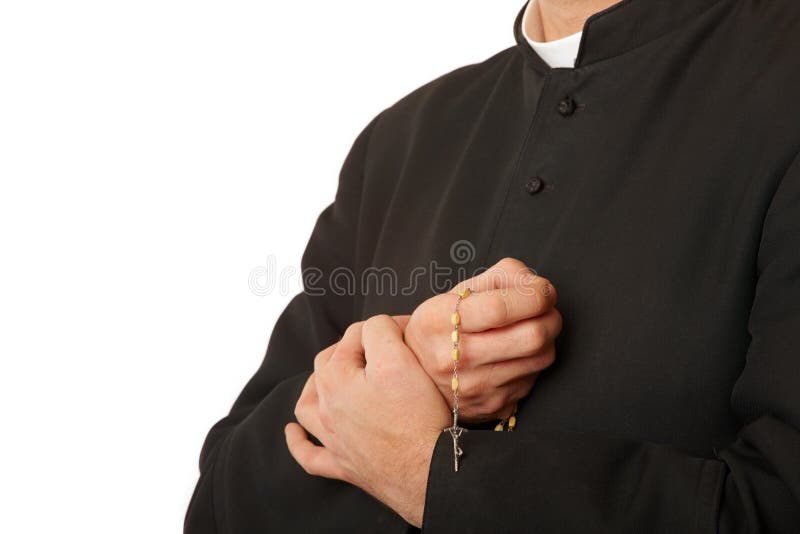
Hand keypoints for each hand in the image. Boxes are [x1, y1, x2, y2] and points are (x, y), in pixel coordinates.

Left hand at [285, 315, 449, 527]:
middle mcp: (325, 407)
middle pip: (329, 363)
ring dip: (315, 387)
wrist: (428, 474)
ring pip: (309, 406)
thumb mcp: (400, 360)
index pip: (357, 334)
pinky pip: (310, 455)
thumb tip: (380, 326)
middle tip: (387, 346)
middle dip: (353, 348)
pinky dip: (299, 442)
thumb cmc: (416, 418)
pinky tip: (294, 432)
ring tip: (329, 377)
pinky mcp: (344, 465)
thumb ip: (381, 331)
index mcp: (334, 377)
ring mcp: (333, 439)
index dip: (387, 327)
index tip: (411, 332)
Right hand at [404, 258, 560, 422]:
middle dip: (550, 316)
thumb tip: (536, 285)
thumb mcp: (456, 292)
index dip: (533, 295)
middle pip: (531, 337)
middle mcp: (456, 359)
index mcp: (439, 322)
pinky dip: (534, 359)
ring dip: (548, 337)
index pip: (499, 308)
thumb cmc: (443, 326)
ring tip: (531, 328)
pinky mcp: (495, 405)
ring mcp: (476, 387)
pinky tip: (518, 353)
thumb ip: (499, 277)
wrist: (419, 376)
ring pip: (541, 357)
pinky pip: (535, 377)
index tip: (543, 290)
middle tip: (544, 308)